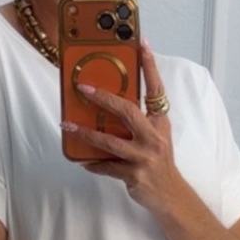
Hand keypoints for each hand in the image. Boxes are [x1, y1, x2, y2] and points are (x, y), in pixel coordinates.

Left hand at [61, 40, 179, 212]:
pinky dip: (93, 164)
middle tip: (83, 87)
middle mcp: (154, 137)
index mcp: (160, 122)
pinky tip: (82, 160)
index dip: (150, 66)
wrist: (172, 195)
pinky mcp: (134, 175)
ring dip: (85, 133)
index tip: (143, 43)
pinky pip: (107, 167)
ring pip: (110, 142)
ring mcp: (144, 157)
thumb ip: (140, 121)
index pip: (156, 88)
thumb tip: (110, 105)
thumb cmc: (160, 162)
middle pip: (127, 111)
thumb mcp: (157, 136)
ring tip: (67, 125)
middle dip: (103, 97)